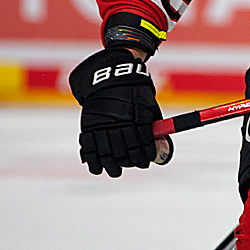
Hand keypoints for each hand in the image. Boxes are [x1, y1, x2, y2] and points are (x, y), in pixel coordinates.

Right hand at [68, 48, 171, 176]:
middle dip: (130, 162)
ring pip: (107, 152)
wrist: (111, 77)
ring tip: (115, 171)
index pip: (143, 145)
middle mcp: (121, 123)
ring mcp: (103, 124)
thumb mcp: (149, 107)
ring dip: (112, 165)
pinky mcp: (89, 125)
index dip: (145, 157)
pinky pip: (89, 147)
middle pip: (125, 151)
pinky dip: (92, 160)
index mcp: (139, 118)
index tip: (146, 162)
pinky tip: (97, 168)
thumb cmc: (136, 94)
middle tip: (133, 165)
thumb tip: (161, 151)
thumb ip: (154, 129)